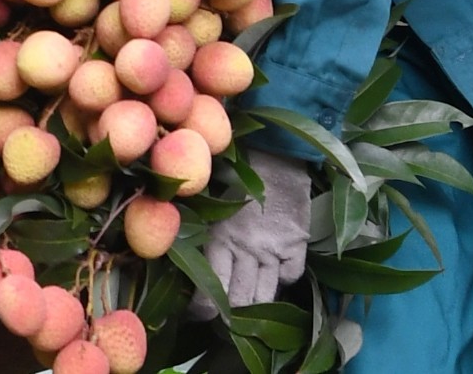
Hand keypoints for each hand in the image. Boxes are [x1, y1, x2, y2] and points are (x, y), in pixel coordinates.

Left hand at [190, 150, 312, 316]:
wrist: (274, 150)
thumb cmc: (232, 168)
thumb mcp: (206, 196)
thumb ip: (197, 224)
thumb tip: (176, 248)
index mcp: (219, 236)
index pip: (211, 287)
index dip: (203, 310)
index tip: (197, 316)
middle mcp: (247, 248)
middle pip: (239, 299)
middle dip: (229, 318)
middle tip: (221, 321)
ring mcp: (274, 249)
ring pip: (265, 295)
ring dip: (255, 308)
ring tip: (246, 314)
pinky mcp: (297, 244)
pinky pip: (290, 276)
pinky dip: (282, 281)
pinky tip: (273, 276)